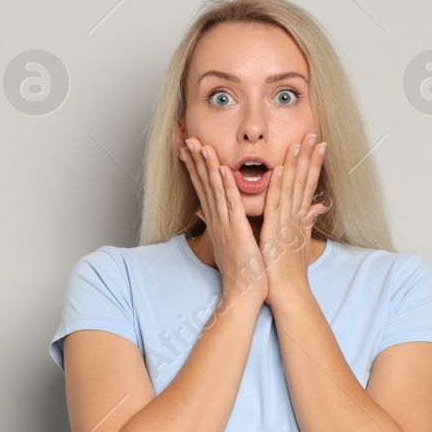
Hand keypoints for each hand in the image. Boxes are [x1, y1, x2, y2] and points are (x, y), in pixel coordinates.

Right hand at [179, 136, 267, 304]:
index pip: (205, 188)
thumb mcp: (232, 243)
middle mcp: (217, 220)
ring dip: (208, 166)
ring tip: (201, 145)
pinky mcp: (236, 231)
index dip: (196, 167)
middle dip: (196, 160)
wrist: (244, 293)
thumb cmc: (243, 271)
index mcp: (218, 221)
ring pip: (214, 190)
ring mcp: (225, 224)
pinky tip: (222, 169)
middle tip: (187, 138)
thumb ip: (226, 224)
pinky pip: (230, 204)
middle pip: (203, 184)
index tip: (190, 149)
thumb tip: (214, 215)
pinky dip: (226, 186)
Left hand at [259, 132, 326, 303]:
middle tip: (315, 134)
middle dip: (310, 157)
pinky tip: (278, 170)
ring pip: (292, 188)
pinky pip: (275, 206)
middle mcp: (296, 217)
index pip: (308, 185)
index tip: (318, 145)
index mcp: (299, 219)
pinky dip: (276, 187)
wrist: (288, 294)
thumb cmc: (289, 273)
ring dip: (296, 165)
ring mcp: (287, 224)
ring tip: (300, 142)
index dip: (313, 164)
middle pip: (305, 181)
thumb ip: (307, 223)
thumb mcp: (301, 244)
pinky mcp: (275, 232)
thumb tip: (316, 210)